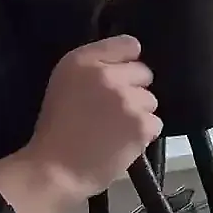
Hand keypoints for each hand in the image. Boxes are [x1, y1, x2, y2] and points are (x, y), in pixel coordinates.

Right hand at [0, 35, 160, 212]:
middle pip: (144, 72)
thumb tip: (130, 59)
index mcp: (82, 60)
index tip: (122, 74)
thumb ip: (94, 68)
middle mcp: (107, 75)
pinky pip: (156, 123)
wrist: (56, 168)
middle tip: (115, 109)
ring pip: (151, 100)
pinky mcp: (142, 124)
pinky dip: (145, 134)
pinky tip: (124, 141)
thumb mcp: (65, 84)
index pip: (128, 44)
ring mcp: (127, 99)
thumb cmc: (57, 129)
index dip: (129, 61)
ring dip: (140, 113)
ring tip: (116, 128)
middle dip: (135, 89)